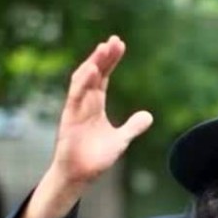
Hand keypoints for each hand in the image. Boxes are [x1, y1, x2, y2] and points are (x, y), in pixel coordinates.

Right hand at [52, 35, 152, 185]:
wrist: (80, 176)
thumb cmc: (96, 158)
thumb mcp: (121, 140)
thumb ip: (133, 127)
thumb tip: (148, 115)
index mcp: (95, 104)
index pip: (103, 77)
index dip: (110, 61)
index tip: (119, 45)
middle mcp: (84, 103)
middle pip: (94, 73)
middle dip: (103, 57)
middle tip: (114, 40)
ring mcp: (75, 109)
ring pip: (83, 80)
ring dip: (93, 63)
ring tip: (103, 48)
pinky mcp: (69, 118)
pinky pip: (75, 96)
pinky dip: (83, 82)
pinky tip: (92, 70)